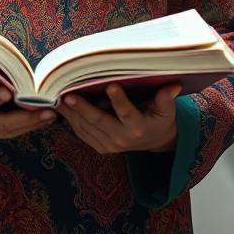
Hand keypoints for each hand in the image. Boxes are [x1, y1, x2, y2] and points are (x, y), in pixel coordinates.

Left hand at [57, 83, 181, 153]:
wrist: (154, 141)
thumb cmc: (160, 119)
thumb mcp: (167, 111)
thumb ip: (166, 99)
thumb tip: (174, 85)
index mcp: (138, 127)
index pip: (127, 113)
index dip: (119, 100)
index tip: (111, 85)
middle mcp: (122, 139)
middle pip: (100, 122)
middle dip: (83, 108)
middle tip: (69, 95)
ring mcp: (109, 145)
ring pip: (87, 128)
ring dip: (72, 114)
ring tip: (59, 98)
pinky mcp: (100, 147)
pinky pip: (82, 133)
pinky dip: (71, 120)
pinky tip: (62, 107)